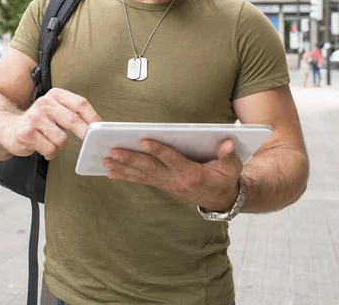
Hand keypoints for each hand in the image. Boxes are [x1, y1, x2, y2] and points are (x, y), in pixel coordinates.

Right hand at [0, 88, 100, 159]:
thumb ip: (72, 112)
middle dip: (84, 133)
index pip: (80, 103)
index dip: (93, 116)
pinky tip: (43, 147)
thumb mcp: (55, 109)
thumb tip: (96, 125)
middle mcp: (45, 103)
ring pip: (61, 138)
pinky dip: (50, 153)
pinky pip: (50, 149)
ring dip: (60, 146)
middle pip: (73, 120)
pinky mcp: (27, 133)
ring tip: (51, 141)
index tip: (100, 127)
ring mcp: (35, 118)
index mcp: (55, 95)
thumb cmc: (39, 121)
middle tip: (90, 141)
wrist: (8, 128)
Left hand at [103, 138, 242, 210]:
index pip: (173, 160)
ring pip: (143, 175)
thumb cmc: (226, 177)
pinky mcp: (163, 184)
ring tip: (106, 160)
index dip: (159, 150)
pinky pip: (142, 180)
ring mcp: (168, 184)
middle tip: (113, 151)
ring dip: (123, 167)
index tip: (144, 140)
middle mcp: (176, 181)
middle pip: (151, 168)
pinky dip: (126, 176)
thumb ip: (228, 154)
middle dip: (131, 159)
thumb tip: (227, 143)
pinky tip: (111, 172)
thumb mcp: (232, 166)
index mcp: (192, 174)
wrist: (222, 198)